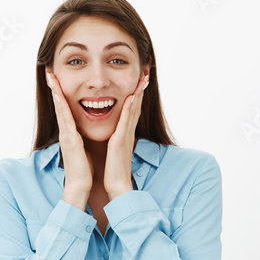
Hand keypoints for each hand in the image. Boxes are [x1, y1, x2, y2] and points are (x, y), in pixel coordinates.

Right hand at [46, 71, 93, 210]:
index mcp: (70, 132)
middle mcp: (66, 132)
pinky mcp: (70, 141)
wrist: (80, 186)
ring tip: (51, 77)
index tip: (56, 79)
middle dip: (54, 88)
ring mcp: (66, 135)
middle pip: (59, 105)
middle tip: (49, 71)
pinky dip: (62, 107)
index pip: (64, 108)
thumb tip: (81, 131)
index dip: (60, 93)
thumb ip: (80, 138)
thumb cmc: (83, 169)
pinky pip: (66, 120)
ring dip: (56, 92)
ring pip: (60, 109)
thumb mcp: (82, 148)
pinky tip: (59, 96)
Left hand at [104, 74, 149, 199]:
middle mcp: (128, 132)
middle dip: (140, 90)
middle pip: (136, 107)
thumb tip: (115, 135)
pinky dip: (130, 108)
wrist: (117, 185)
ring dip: (138, 93)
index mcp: (125, 134)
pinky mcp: (121, 140)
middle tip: (145, 74)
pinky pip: (126, 121)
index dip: (136, 96)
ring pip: (133, 110)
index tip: (139, 82)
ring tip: (142, 79)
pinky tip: (132, 96)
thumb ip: (117, 141)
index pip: (132, 111)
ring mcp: (126, 135)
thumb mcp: (116, 151)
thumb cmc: (114, 171)